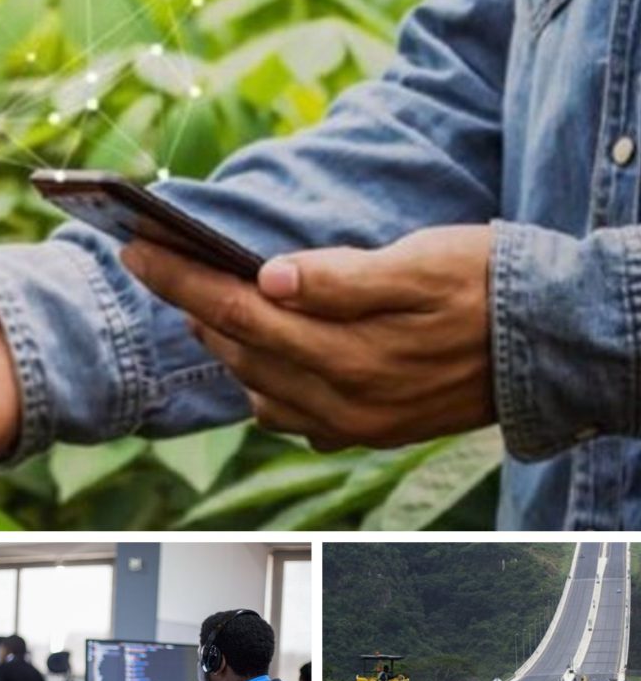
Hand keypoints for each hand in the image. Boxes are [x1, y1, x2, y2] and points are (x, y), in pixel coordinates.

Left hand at [122, 225, 494, 450]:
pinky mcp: (362, 431)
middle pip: (236, 349)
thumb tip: (267, 277)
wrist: (547, 346)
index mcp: (346, 352)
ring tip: (204, 303)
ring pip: (255, 387)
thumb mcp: (421, 264)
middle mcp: (338, 399)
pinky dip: (261, 383)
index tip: (134, 249)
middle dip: (188, 305)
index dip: (179, 279)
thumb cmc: (487, 288)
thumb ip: (341, 279)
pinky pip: (288, 416)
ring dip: (222, 345)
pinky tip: (263, 356)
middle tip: (158, 264)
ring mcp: (348, 423)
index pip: (236, 312)